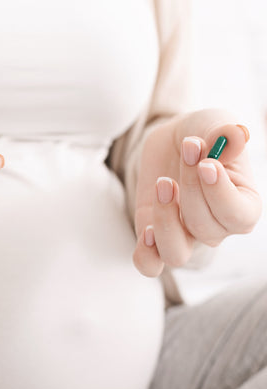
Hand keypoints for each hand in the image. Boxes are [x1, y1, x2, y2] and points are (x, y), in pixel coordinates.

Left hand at [133, 109, 261, 276]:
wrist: (174, 141)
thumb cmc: (204, 135)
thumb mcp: (216, 125)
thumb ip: (226, 133)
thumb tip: (235, 135)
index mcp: (243, 205)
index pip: (239, 217)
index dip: (221, 195)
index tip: (206, 164)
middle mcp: (216, 227)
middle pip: (206, 229)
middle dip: (191, 188)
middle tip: (188, 148)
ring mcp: (183, 234)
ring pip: (177, 254)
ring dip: (166, 223)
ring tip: (163, 183)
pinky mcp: (154, 234)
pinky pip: (150, 264)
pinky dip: (146, 255)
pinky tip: (145, 229)